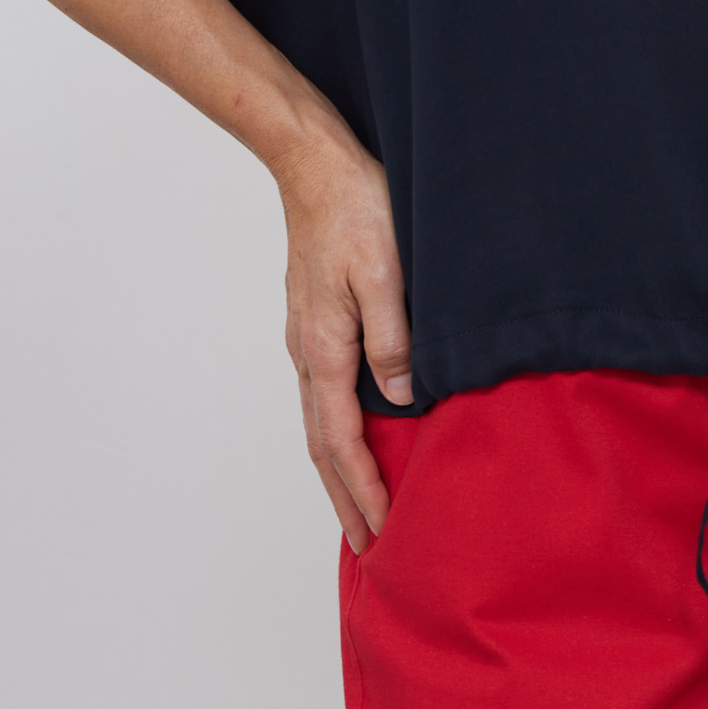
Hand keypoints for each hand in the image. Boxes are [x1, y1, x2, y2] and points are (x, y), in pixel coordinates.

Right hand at [278, 133, 413, 553]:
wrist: (314, 163)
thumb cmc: (355, 208)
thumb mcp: (385, 272)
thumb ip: (393, 338)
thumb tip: (401, 400)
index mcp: (325, 348)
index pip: (342, 440)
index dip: (364, 489)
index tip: (384, 531)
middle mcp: (308, 351)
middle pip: (321, 444)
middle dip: (344, 497)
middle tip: (367, 545)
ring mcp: (306, 336)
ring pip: (319, 421)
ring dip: (337, 469)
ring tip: (358, 505)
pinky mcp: (313, 319)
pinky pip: (323, 393)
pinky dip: (334, 431)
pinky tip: (352, 432)